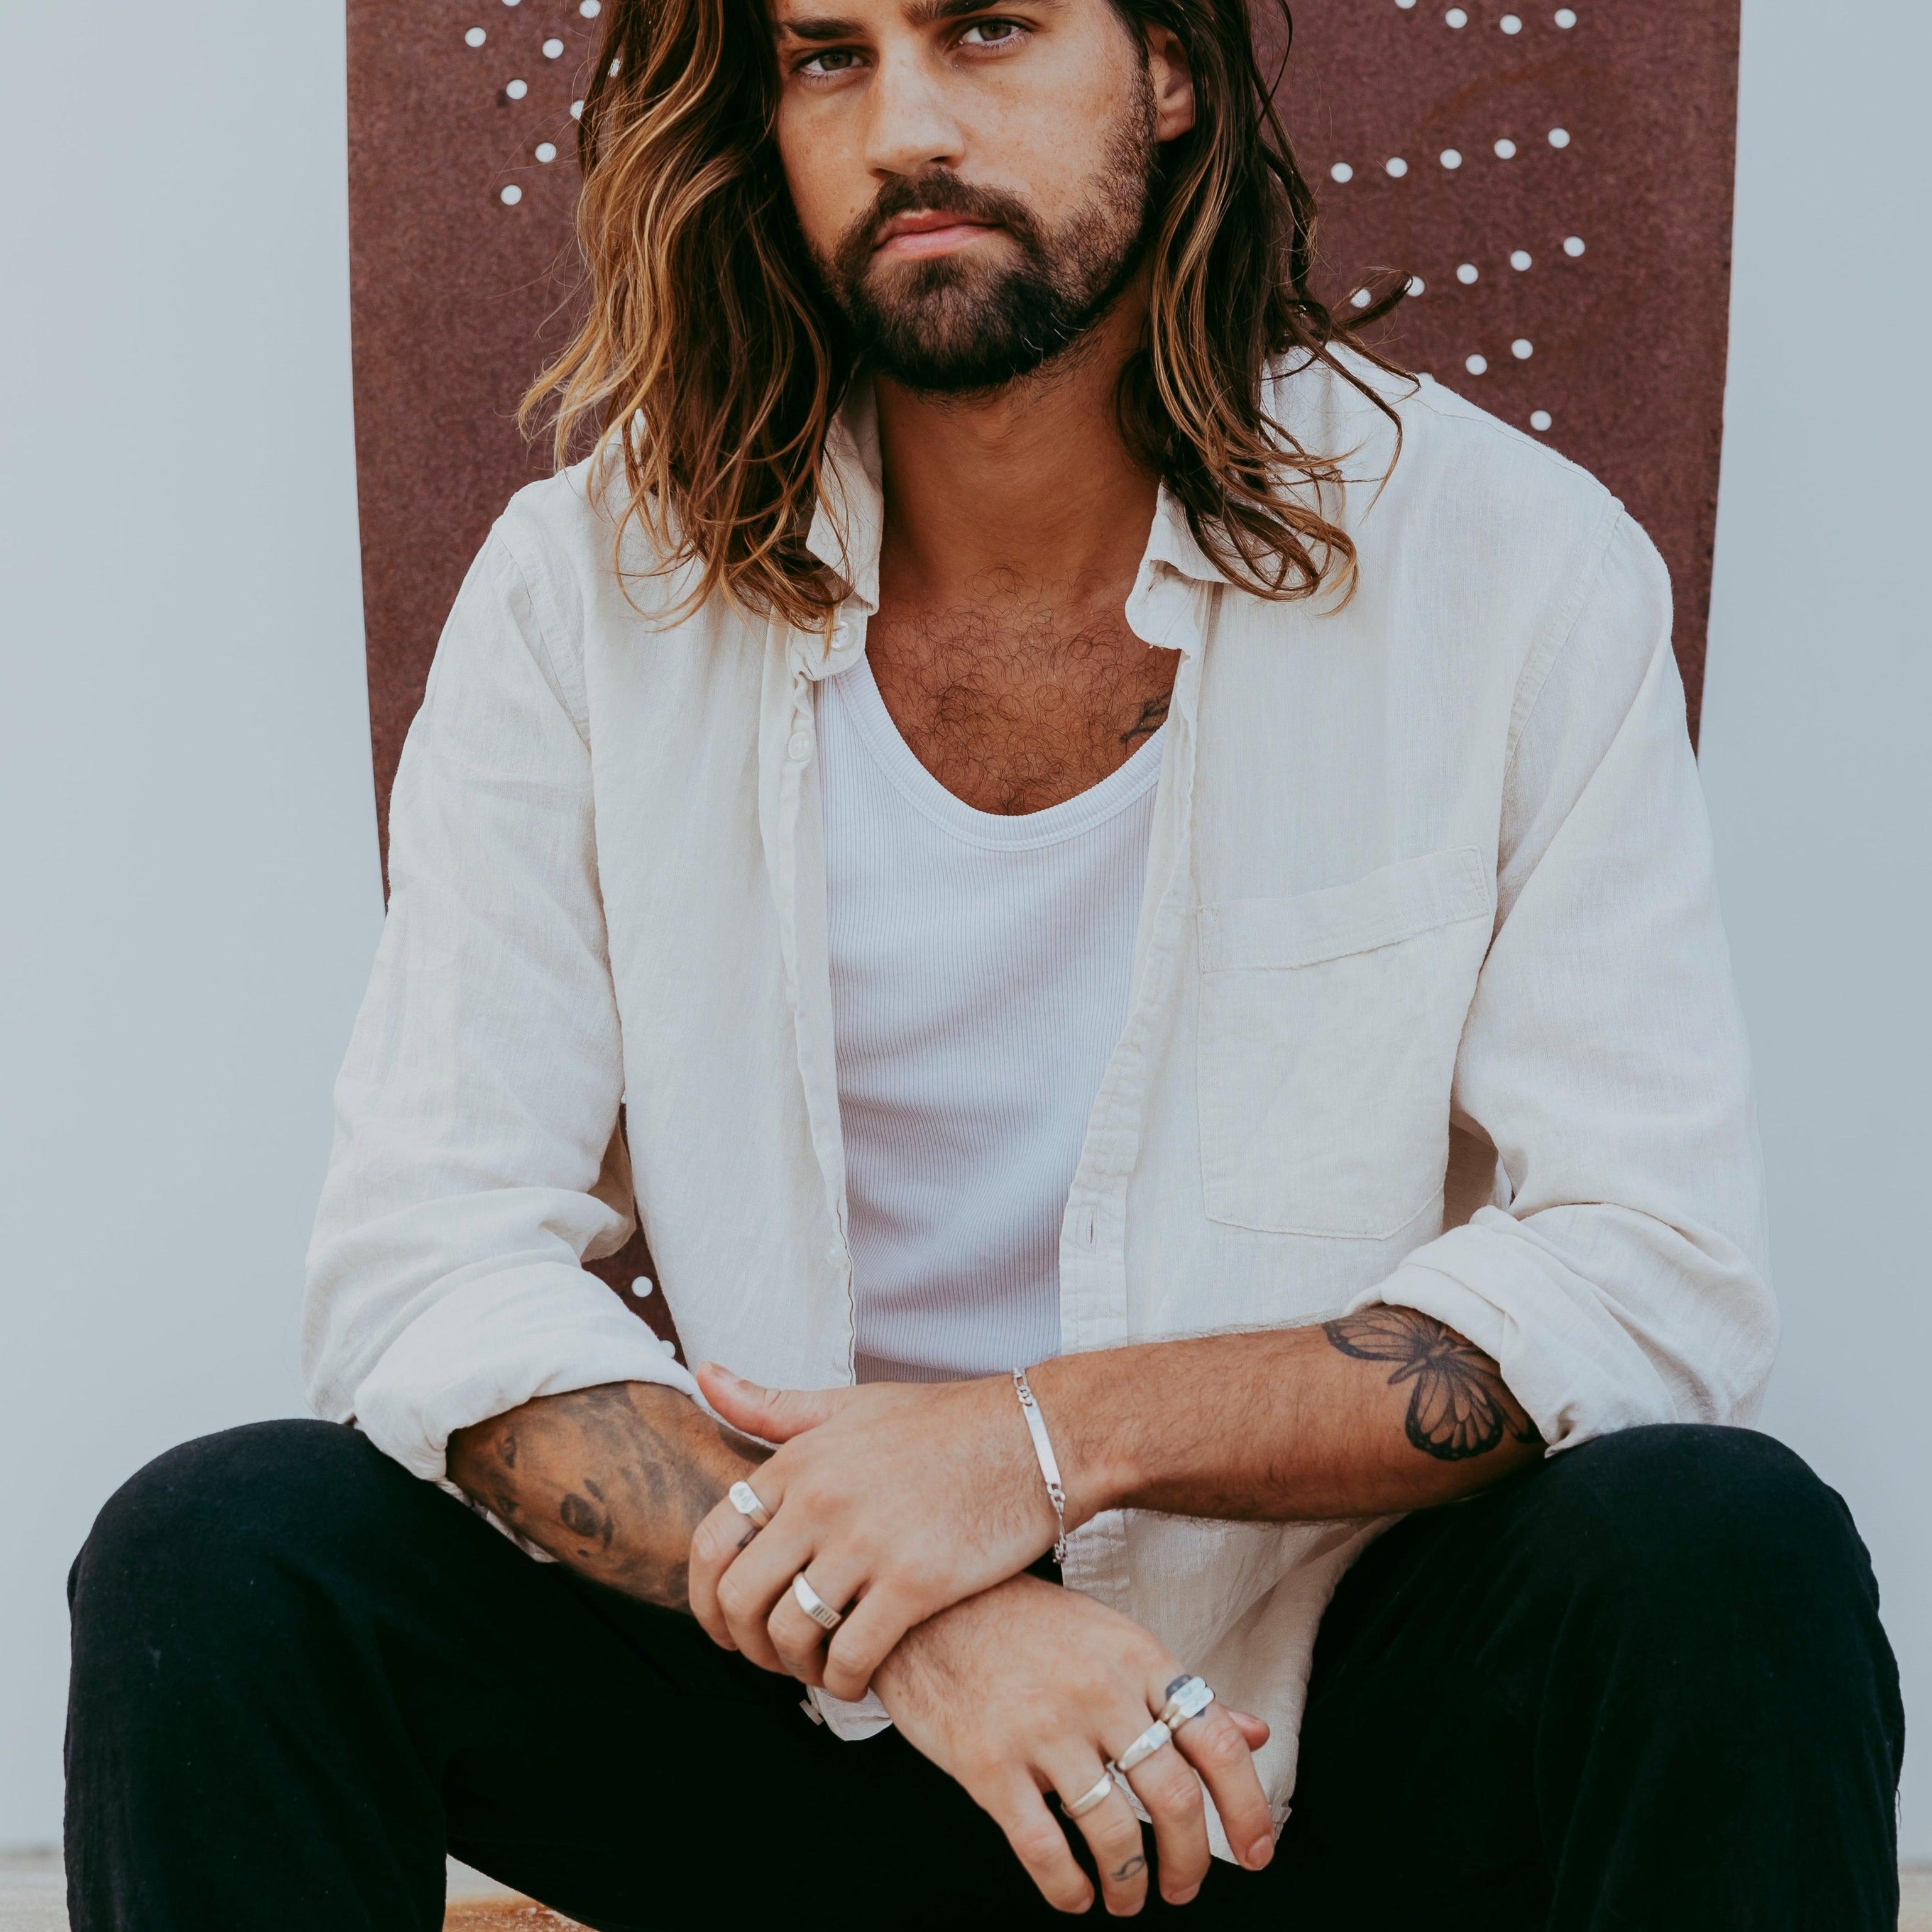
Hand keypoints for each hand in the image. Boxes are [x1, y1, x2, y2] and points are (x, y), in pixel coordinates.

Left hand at [687, 1364, 1060, 1698]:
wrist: (1037, 1437)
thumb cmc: (945, 1423)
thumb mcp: (852, 1405)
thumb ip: (772, 1406)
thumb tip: (703, 1374)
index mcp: (799, 1459)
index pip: (711, 1541)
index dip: (704, 1598)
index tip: (726, 1623)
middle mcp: (821, 1498)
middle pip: (739, 1597)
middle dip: (744, 1643)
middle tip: (772, 1656)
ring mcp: (867, 1541)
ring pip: (790, 1633)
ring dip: (794, 1668)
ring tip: (818, 1668)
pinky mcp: (916, 1582)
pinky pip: (851, 1657)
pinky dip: (843, 1683)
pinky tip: (857, 1679)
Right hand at [875, 1574, 1275, 1915]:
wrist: (930, 1606)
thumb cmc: (1027, 1625)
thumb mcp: (1113, 1640)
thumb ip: (1179, 1692)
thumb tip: (1256, 1731)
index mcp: (1136, 1658)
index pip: (1217, 1740)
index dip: (1247, 1806)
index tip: (1257, 1851)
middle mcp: (1097, 1691)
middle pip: (1174, 1798)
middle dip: (1190, 1861)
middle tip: (1184, 1886)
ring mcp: (1041, 1727)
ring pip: (1112, 1831)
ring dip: (1130, 1884)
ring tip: (1128, 1897)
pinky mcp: (987, 1762)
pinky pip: (1043, 1847)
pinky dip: (1068, 1888)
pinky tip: (1075, 1895)